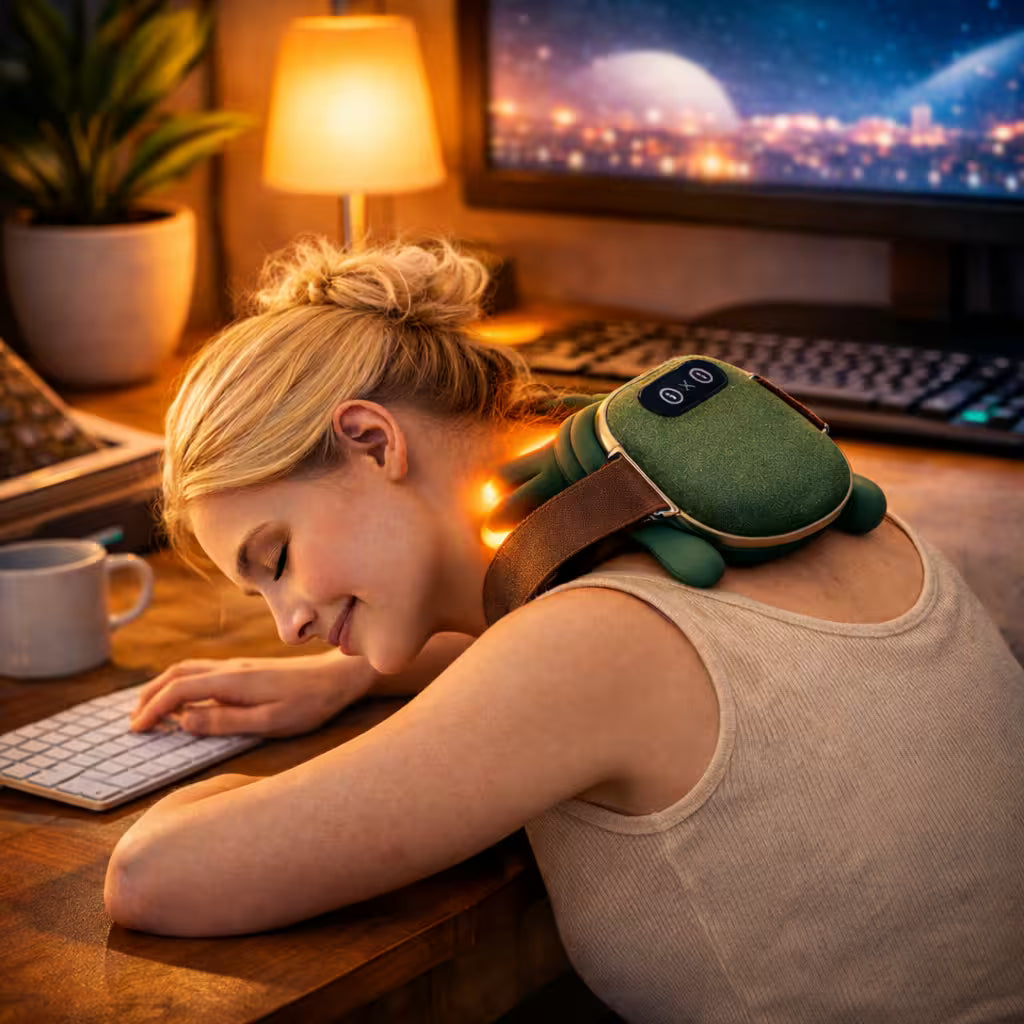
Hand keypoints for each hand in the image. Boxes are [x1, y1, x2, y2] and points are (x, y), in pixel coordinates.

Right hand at [129, 651, 374, 737]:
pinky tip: (184, 699)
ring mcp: (238, 666)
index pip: (179, 691)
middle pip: (176, 674)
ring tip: (151, 710)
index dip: (153, 709)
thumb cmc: (309, 703)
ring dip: (163, 686)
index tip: (137, 729)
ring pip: (188, 669)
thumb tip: (184, 721)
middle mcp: (231, 668)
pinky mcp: (247, 669)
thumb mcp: (270, 722)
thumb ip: (226, 721)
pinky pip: (202, 671)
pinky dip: (181, 683)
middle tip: (134, 721)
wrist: (338, 677)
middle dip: (150, 695)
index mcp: (233, 681)